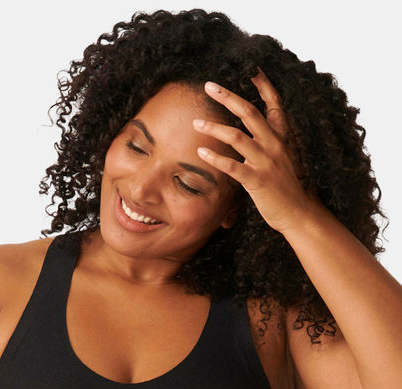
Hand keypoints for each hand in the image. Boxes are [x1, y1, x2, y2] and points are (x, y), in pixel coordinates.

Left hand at [193, 67, 322, 235]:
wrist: (298, 213)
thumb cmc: (285, 188)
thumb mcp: (281, 159)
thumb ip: (266, 144)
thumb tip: (244, 135)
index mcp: (280, 138)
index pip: (273, 105)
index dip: (263, 85)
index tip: (251, 68)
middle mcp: (274, 145)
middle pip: (249, 112)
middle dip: (228, 96)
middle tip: (208, 85)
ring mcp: (266, 162)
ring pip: (237, 136)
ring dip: (214, 127)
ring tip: (196, 122)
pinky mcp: (257, 181)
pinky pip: (233, 166)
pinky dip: (215, 158)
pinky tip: (202, 152)